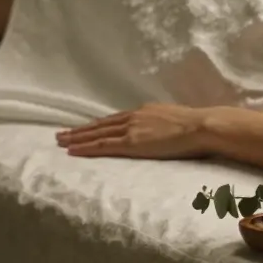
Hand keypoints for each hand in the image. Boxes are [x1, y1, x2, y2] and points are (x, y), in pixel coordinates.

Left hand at [56, 103, 213, 159]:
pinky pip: (103, 145)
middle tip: (61, 134)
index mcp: (146, 111)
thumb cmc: (197, 126)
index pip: (115, 119)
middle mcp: (135, 117)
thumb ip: (165, 124)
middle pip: (101, 124)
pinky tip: (72, 150)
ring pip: (97, 133)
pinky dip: (86, 147)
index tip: (85, 128)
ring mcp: (132, 129)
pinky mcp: (132, 143)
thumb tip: (166, 131)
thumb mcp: (177, 120)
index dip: (98, 124)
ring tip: (61, 141)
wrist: (202, 126)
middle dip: (80, 130)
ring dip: (77, 137)